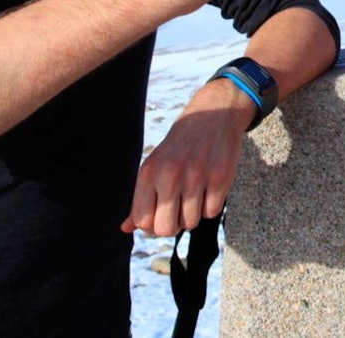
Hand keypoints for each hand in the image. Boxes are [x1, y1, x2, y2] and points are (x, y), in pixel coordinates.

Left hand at [120, 79, 253, 236]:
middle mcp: (170, 176)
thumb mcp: (154, 166)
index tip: (160, 214)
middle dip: (173, 224)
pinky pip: (211, 213)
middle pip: (166, 229)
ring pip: (191, 223)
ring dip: (193, 213)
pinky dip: (210, 205)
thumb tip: (125, 228)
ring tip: (194, 193)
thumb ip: (141, 198)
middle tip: (178, 209)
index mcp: (149, 173)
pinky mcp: (220, 179)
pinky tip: (209, 187)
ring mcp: (196, 178)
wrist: (213, 115)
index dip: (152, 225)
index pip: (142, 220)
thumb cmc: (179, 146)